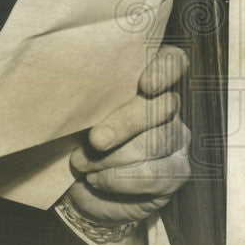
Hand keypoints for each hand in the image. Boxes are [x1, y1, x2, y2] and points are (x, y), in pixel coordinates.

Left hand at [64, 45, 191, 226]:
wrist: (71, 183)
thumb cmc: (69, 136)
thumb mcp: (70, 112)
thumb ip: (80, 97)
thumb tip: (72, 92)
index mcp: (142, 79)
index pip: (172, 61)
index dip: (165, 69)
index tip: (146, 85)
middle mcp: (166, 105)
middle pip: (162, 106)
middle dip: (124, 124)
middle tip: (96, 140)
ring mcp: (175, 138)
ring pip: (157, 143)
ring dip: (114, 158)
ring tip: (81, 164)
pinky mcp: (175, 171)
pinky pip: (156, 176)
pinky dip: (120, 179)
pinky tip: (96, 179)